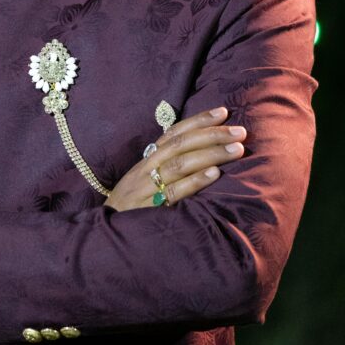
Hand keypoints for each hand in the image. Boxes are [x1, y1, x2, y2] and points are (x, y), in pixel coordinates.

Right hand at [105, 107, 245, 211]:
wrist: (105, 233)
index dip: (198, 120)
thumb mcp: (146, 181)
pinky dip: (195, 181)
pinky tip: (215, 174)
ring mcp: (147, 187)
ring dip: (211, 154)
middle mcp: (147, 168)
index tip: (223, 112)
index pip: (174, 132)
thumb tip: (202, 153)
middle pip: (181, 144)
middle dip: (212, 135)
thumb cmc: (132, 206)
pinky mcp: (149, 209)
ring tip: (236, 150)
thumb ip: (168, 167)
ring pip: (180, 164)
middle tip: (240, 131)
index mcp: (148, 159)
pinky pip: (174, 192)